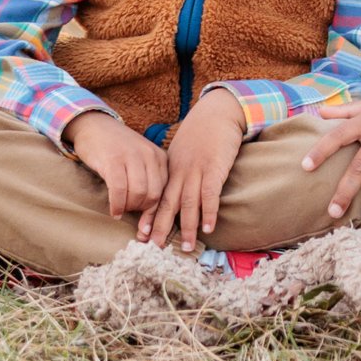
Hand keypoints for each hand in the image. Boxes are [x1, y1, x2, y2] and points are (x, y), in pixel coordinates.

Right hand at [66, 110, 166, 230]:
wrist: (94, 126)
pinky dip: (117, 205)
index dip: (156, 215)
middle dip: (142, 212)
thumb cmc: (117, 149)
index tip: (147, 231)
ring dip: (128, 208)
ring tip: (120, 210)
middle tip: (129, 215)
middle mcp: (149, 156)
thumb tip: (151, 220)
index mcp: (160, 158)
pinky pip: (119, 190)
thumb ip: (149, 182)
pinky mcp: (113, 160)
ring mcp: (132, 157)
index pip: (165, 192)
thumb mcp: (140, 161)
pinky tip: (113, 211)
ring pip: (138, 194)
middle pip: (153, 195)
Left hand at [150, 88, 247, 250]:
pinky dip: (208, 212)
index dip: (149, 216)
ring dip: (186, 227)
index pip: (157, 196)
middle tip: (154, 248)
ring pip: (188, 203)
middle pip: (167, 203)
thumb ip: (176, 169)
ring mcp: (197, 170)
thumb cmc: (202, 132)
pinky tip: (208, 228)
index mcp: (171, 168)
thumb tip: (173, 187)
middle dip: (160, 227)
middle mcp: (180, 171)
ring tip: (184, 247)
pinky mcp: (215, 168)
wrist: (218, 112)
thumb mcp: (182, 150)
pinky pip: (210, 194)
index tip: (142, 234)